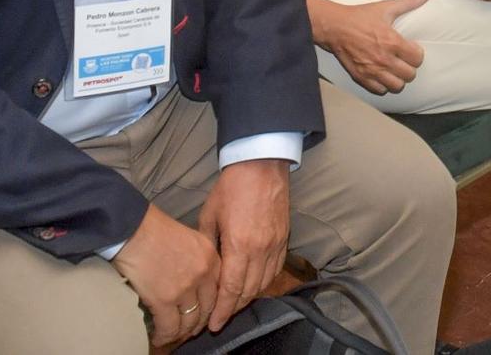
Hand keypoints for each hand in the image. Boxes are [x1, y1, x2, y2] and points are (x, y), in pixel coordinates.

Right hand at [112, 205, 220, 346]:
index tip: (207, 314)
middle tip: (191, 329)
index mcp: (211, 257)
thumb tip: (196, 280)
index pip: (220, 290)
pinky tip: (159, 338)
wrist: (133, 229)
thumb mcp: (190, 238)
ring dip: (182, 332)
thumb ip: (199, 258)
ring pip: (190, 321)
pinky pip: (169, 327)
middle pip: (208, 308)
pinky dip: (165, 336)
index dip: (213, 306)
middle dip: (200, 322)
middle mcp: (204, 274)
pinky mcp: (165, 300)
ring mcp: (186, 288)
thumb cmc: (155, 230)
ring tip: (174, 335)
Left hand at [196, 159, 290, 331]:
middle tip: (221, 317)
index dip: (222, 311)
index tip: (214, 324)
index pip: (231, 289)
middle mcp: (261, 250)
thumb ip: (208, 244)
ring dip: (250, 296)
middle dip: (234, 308)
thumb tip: (205, 266)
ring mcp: (276, 244)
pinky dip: (265, 281)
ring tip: (236, 303)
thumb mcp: (209, 215)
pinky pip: (276, 269)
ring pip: (264, 283)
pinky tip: (255, 284)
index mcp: (239, 245)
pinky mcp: (285, 238)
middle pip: (249, 291)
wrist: (262, 165)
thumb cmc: (231, 187)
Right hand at [313, 0, 428, 93]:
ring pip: (397, 86)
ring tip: (395, 70)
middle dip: (409, 67)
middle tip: (404, 60)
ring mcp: (372, 71)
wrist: (335, 27)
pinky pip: (380, 91)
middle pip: (410, 75)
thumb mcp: (385, 7)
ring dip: (398, 79)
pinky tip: (382, 75)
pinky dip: (383, 85)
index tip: (411, 49)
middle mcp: (384, 59)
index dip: (417, 54)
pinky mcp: (361, 77)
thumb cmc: (359, 17)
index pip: (417, 58)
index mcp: (392, 42)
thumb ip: (408, 2)